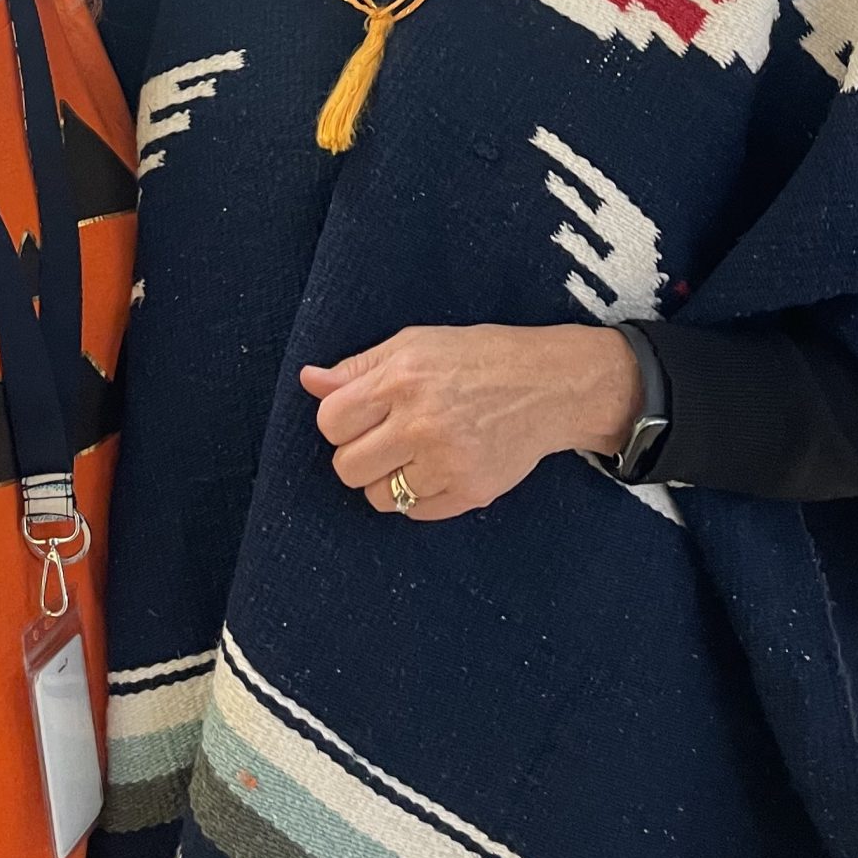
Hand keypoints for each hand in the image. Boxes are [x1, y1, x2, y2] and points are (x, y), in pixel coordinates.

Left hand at [300, 324, 643, 520]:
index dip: (339, 422)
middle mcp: (421, 423)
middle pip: (346, 467)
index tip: (359, 417)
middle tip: (384, 438)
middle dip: (357, 455)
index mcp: (402, 379)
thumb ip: (357, 368)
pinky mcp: (471, 492)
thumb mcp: (414, 345)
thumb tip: (308, 381)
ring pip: (377, 497)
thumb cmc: (476, 358)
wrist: (549, 385)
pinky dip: (416, 496)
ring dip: (386, 479)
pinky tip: (437, 468)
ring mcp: (447, 463)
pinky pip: (413, 513)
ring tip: (412, 454)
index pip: (331, 422)